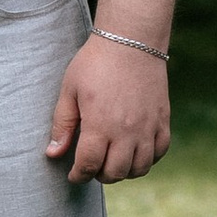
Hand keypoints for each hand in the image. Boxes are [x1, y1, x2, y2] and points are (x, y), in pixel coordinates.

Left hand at [45, 38, 171, 186]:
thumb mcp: (69, 91)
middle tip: (92, 166)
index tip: (73, 175)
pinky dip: (148, 159)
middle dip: (99, 175)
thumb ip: (62, 125)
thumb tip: (53, 154)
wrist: (131, 41)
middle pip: (115, 172)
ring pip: (140, 168)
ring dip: (124, 172)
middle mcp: (126, 131)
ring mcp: (148, 127)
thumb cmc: (95, 63)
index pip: (88, 165)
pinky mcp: (162, 120)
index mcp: (99, 125)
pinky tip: (135, 152)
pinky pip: (160, 152)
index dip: (78, 175)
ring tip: (112, 161)